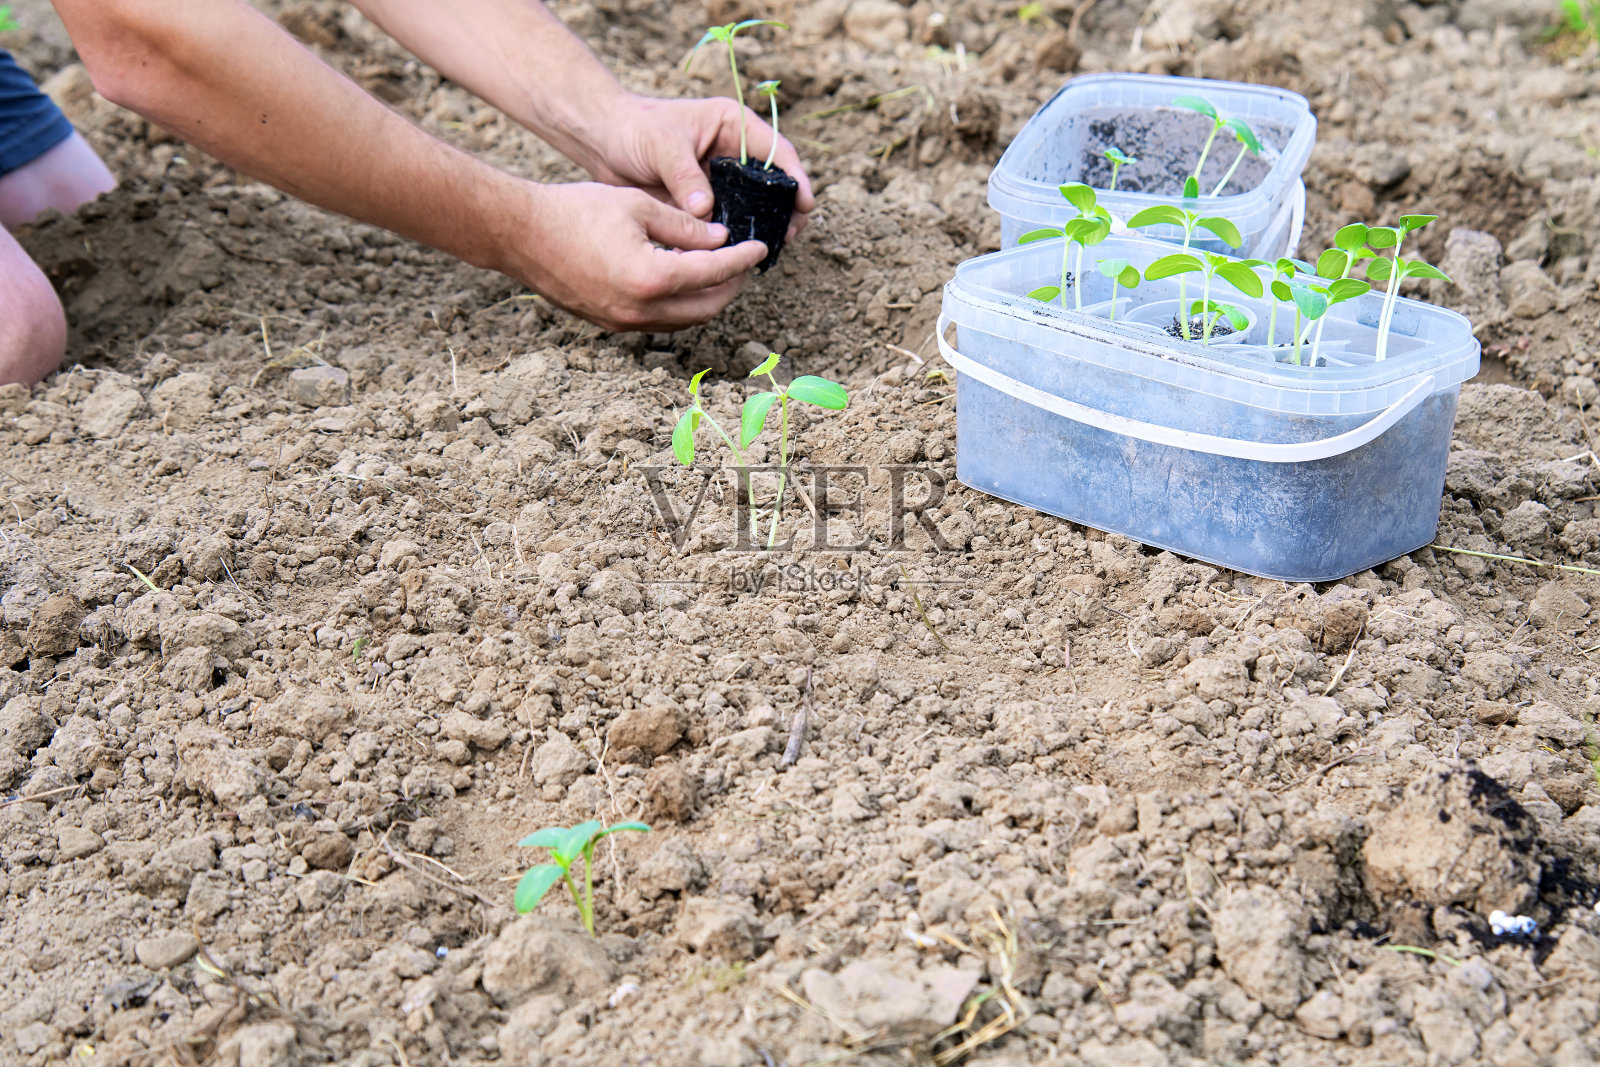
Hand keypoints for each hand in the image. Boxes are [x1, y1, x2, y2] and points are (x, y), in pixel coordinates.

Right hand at [500, 180, 766, 331]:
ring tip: (716, 270)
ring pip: (684, 319)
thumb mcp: (638, 205)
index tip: (760, 247)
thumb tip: (721, 238)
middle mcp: (641, 310)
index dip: (742, 259)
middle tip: (742, 261)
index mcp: (652, 278)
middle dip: (731, 285)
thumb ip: (685, 225)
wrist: (520, 234)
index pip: (715, 273)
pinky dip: (679, 304)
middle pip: (707, 307)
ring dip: (706, 298)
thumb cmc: (575, 210)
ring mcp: (624, 323)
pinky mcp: (610, 324)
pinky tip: (681, 279)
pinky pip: (659, 321)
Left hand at [588, 94, 814, 240]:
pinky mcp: (705, 204)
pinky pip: (725, 225)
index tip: (804, 203)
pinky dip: (729, 242)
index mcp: (732, 126)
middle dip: (784, 211)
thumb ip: (684, 177)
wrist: (602, 141)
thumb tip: (704, 211)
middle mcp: (733, 153)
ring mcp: (721, 181)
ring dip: (758, 230)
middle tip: (788, 237)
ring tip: (764, 251)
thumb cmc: (633, 128)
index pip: (776, 151)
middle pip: (772, 184)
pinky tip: (731, 259)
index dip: (795, 178)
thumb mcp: (661, 146)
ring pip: (751, 209)